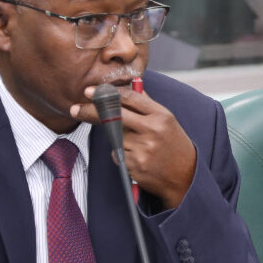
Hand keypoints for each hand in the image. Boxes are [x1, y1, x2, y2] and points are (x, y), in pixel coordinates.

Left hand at [70, 85, 196, 207]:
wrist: (186, 176)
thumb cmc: (174, 145)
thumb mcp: (167, 121)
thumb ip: (147, 105)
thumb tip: (129, 85)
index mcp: (161, 115)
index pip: (129, 98)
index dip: (106, 93)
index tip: (90, 91)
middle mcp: (152, 130)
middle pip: (114, 114)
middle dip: (91, 110)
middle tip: (76, 108)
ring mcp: (143, 148)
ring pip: (114, 136)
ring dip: (118, 138)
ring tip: (138, 146)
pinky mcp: (135, 165)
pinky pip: (116, 154)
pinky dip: (121, 154)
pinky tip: (137, 158)